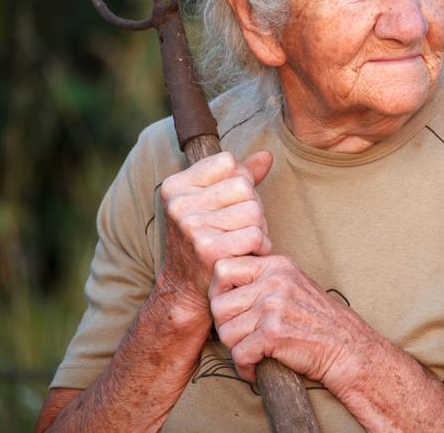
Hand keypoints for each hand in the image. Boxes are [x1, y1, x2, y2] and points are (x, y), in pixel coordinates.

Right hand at [157, 151, 273, 317]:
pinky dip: (260, 245)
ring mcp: (191, 227)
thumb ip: (239, 175)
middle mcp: (179, 204)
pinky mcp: (208, 250)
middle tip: (241, 226)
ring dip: (259, 227)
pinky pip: (255, 235)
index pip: (229, 162)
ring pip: (254, 210)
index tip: (230, 203)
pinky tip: (249, 253)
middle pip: (244, 185)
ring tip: (244, 239)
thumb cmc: (205, 237)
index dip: (241, 180)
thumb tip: (267, 155)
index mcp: (176, 185)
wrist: (186, 287)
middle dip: (252, 206)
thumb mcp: (212, 201)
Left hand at [208, 255, 379, 391]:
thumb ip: (262, 280)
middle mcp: (274, 281)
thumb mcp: (293, 284)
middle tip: (242, 337)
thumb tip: (220, 286)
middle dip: (225, 326)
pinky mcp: (274, 334)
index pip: (223, 268)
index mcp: (277, 265)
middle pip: (218, 304)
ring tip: (253, 352)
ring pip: (225, 332)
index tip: (231, 309)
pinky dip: (245, 367)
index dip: (218, 291)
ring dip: (236, 349)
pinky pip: (238, 354)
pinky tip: (257, 367)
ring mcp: (274, 306)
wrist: (347, 347)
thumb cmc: (318, 320)